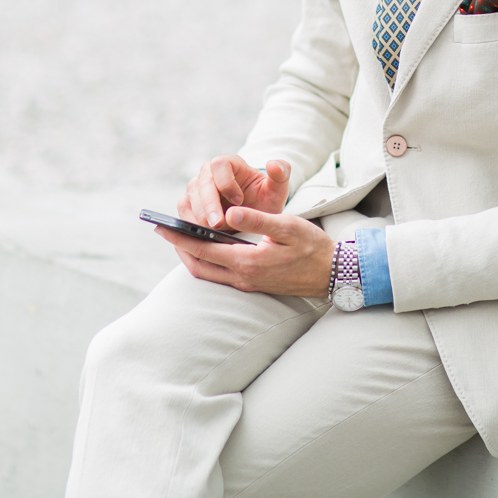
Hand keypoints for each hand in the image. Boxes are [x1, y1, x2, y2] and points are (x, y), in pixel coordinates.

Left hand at [156, 205, 333, 297]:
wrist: (334, 274)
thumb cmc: (313, 247)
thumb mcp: (288, 226)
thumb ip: (258, 219)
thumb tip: (231, 212)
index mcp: (248, 261)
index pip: (203, 250)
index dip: (180, 237)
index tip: (162, 226)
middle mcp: (243, 277)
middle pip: (198, 267)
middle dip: (179, 248)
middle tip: (164, 230)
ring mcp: (248, 284)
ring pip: (207, 275)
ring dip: (191, 257)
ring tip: (180, 238)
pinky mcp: (254, 285)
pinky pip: (220, 276)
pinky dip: (206, 262)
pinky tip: (206, 249)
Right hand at [179, 155, 289, 229]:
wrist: (254, 215)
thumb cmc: (265, 199)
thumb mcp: (277, 189)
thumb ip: (281, 175)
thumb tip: (274, 164)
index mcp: (229, 164)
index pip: (219, 165)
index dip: (226, 182)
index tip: (239, 201)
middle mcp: (208, 174)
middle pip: (201, 184)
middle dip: (209, 205)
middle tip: (218, 224)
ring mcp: (196, 190)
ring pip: (189, 199)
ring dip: (199, 217)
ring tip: (211, 232)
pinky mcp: (189, 206)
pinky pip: (183, 213)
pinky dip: (190, 224)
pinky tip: (202, 236)